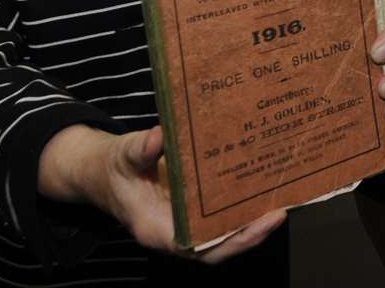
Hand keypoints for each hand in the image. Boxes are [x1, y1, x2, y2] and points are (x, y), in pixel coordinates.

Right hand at [39, 125, 283, 262]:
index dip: (228, 241)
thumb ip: (139, 149)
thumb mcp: (123, 156)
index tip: (254, 227)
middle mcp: (174, 231)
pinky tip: (263, 188)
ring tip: (281, 199)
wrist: (103, 170)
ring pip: (222, 231)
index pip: (196, 247)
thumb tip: (158, 137)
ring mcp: (185, 222)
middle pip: (217, 244)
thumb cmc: (114, 167)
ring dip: (251, 220)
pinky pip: (219, 213)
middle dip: (250, 233)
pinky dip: (241, 205)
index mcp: (156, 228)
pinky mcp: (193, 208)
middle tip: (279, 211)